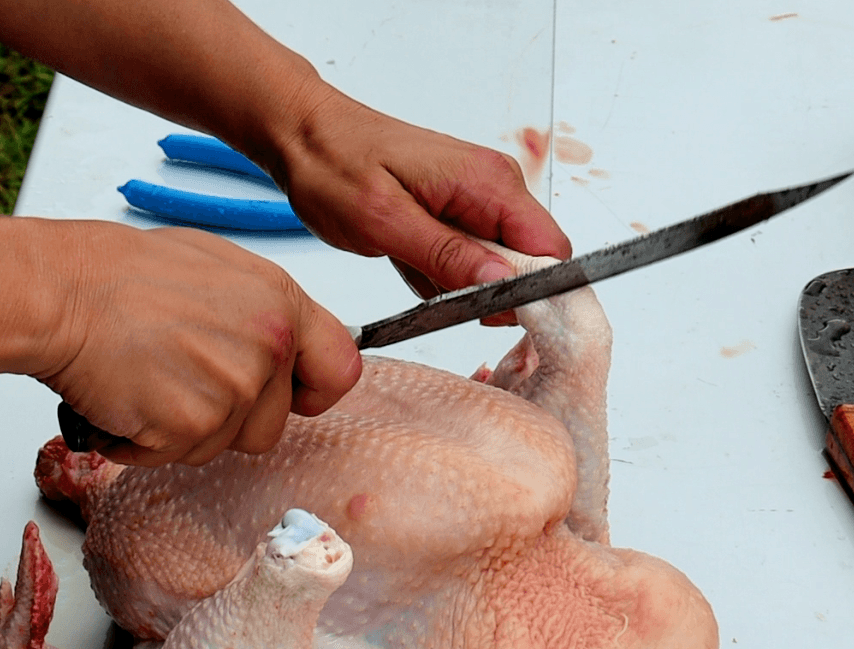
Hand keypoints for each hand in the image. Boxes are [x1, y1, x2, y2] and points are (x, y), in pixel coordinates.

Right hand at [38, 223, 360, 466]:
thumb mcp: (217, 270)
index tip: (290, 395)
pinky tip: (126, 397)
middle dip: (227, 419)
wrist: (61, 292)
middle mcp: (267, 347)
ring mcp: (232, 390)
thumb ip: (261, 315)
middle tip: (179, 379)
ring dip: (182, 430)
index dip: (311, 392)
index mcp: (281, 303)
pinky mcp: (190, 426)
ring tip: (147, 378)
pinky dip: (144, 441)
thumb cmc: (120, 275)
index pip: (340, 370)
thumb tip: (281, 348)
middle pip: (271, 427)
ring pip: (220, 447)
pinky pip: (174, 457)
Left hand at [271, 90, 571, 298]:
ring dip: (455, 283)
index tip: (486, 310)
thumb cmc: (334, 164)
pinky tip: (404, 256)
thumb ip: (448, 254)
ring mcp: (475, 199)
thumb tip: (502, 280)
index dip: (531, 291)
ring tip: (407, 261)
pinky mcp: (454, 212)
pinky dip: (437, 272)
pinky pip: (466, 260)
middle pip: (527, 264)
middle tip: (433, 286)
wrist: (304, 134)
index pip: (550, 250)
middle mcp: (492, 187)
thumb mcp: (386, 221)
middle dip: (485, 291)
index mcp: (487, 183)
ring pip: (494, 267)